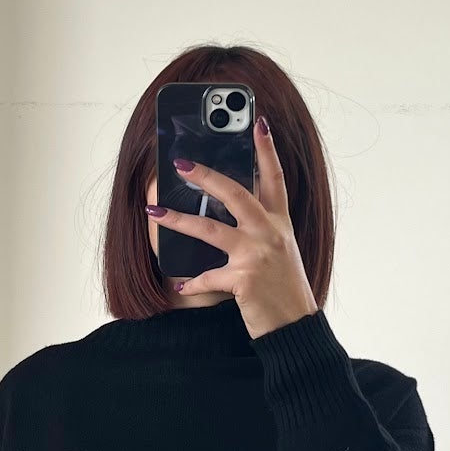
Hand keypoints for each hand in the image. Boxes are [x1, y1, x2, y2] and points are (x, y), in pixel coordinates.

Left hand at [146, 114, 318, 338]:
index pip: (275, 178)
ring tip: (154, 212)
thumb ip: (262, 229)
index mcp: (280, 223)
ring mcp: (256, 254)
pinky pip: (207, 276)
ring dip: (178, 219)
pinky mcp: (243, 279)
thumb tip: (230, 211)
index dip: (267, 150)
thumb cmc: (285, 290)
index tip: (258, 123)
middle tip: (180, 163)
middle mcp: (270, 232)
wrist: (296, 327)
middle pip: (234, 193)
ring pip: (210, 228)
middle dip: (204, 175)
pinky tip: (181, 286)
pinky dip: (192, 283)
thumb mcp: (281, 252)